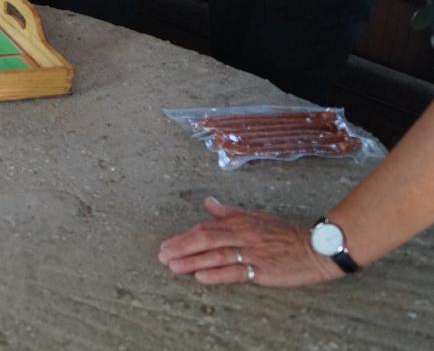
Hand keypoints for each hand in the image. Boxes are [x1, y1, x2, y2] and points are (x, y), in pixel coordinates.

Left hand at [158, 197, 341, 287]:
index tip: (166, 244)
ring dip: (192, 261)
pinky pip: (236, 272)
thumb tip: (208, 203)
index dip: (183, 237)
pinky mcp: (263, 271)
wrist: (317, 247)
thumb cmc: (285, 233)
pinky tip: (200, 276)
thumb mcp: (256, 217)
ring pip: (216, 256)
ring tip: (173, 266)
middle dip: (181, 247)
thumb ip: (229, 213)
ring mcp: (252, 253)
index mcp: (240, 222)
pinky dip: (217, 274)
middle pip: (205, 239)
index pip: (205, 228)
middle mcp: (243, 236)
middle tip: (162, 256)